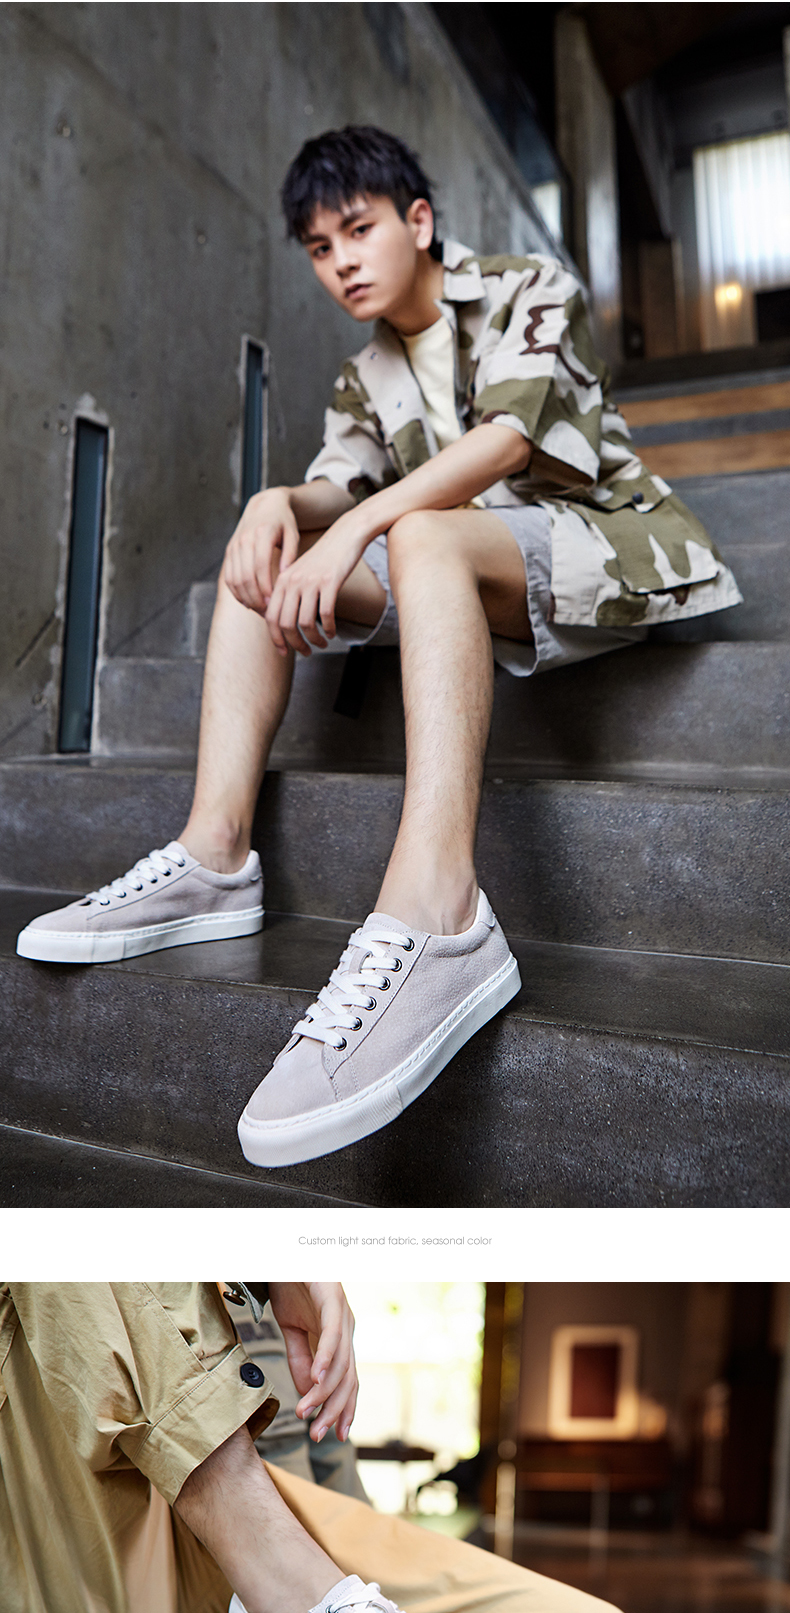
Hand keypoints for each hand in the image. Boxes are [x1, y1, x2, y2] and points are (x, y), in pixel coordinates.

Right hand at [222, 488, 299, 614]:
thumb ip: (290, 556)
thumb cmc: (284, 522)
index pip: (260, 566)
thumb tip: (284, 579)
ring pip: (235, 579)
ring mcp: (234, 546)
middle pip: (245, 576)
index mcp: (262, 534)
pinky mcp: (229, 551)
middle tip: (268, 613)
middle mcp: (244, 539)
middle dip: (256, 598)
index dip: (266, 588)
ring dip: (246, 598)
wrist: (264, 505)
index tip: (274, 604)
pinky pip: (229, 577)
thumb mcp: (293, 535)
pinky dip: (236, 593)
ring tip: (260, 610)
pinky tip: (248, 603)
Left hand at [264, 509, 368, 655]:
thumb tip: (286, 623)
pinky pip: (325, 615)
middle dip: (295, 644)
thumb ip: (290, 593)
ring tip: (321, 644)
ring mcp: (310, 582)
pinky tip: (332, 632)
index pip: (271, 617)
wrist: (345, 535)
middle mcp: (292, 582)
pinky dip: (328, 628)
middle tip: (306, 652)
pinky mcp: (329, 583)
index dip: (276, 639)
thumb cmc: (324, 559)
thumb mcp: (301, 573)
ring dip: (313, 639)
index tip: (284, 652)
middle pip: (286, 624)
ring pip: (305, 623)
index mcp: (282, 581)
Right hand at [267, 1282, 357, 1441]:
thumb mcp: (292, 1329)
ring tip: (308, 1411)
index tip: (332, 1435)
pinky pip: (332, 1334)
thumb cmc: (291, 1286)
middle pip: (348, 1378)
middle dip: (334, 1409)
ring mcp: (342, 1314)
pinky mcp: (332, 1299)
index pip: (347, 1381)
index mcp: (338, 1339)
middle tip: (319, 1434)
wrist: (286, 1252)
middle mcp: (346, 1329)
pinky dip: (324, 1358)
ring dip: (323, 1391)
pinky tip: (316, 1377)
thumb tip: (306, 1392)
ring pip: (340, 1362)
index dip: (342, 1408)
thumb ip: (300, 1359)